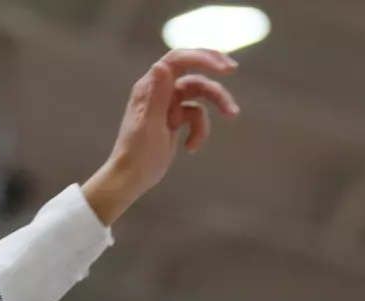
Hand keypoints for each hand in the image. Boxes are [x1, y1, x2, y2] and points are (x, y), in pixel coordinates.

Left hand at [82, 49, 240, 224]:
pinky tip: (190, 148)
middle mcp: (160, 90)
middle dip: (212, 70)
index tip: (222, 67)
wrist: (132, 179)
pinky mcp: (175, 119)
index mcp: (150, 87)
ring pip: (199, 94)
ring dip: (216, 103)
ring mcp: (168, 104)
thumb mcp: (149, 124)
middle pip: (192, 70)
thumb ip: (158, 94)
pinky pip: (196, 116)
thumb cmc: (137, 154)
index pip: (178, 60)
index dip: (201, 57)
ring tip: (232, 114)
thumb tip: (162, 64)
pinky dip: (199, 131)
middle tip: (232, 69)